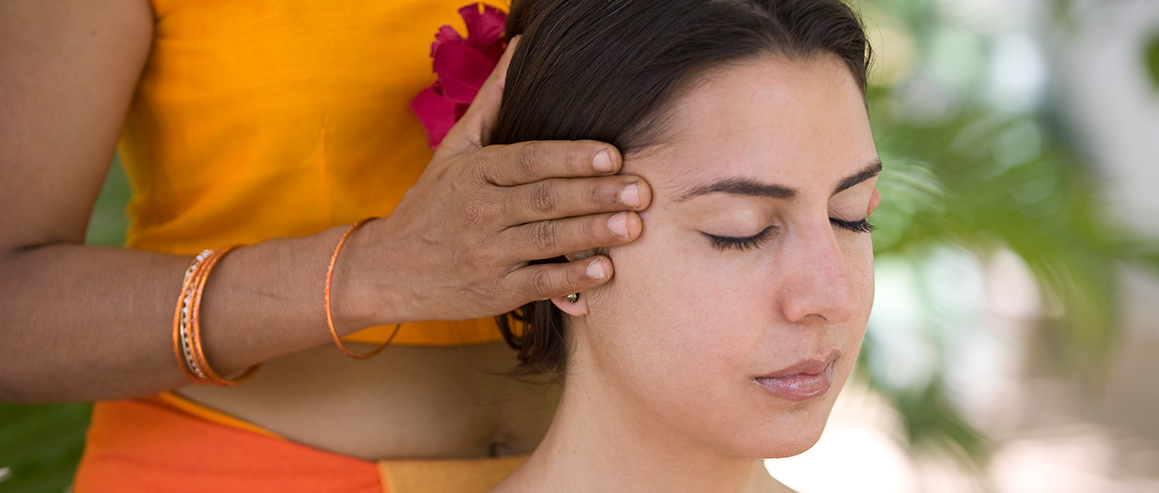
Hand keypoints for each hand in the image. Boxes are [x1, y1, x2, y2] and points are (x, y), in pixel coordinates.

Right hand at [337, 37, 651, 326]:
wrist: (388, 270)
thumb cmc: (432, 204)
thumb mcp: (454, 150)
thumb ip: (492, 103)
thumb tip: (520, 49)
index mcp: (475, 172)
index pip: (529, 160)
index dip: (571, 157)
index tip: (612, 154)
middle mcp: (481, 211)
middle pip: (545, 199)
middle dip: (596, 194)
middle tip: (640, 190)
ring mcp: (487, 253)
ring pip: (547, 239)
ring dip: (592, 233)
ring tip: (633, 226)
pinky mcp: (494, 292)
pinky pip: (539, 283)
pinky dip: (572, 278)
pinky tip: (605, 270)